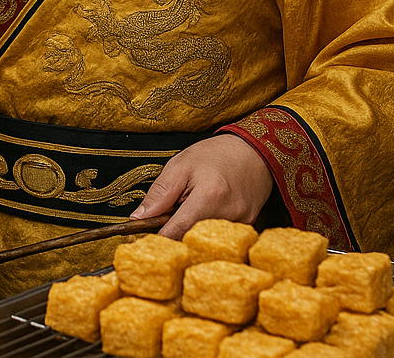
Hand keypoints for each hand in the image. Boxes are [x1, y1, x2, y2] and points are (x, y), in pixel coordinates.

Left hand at [131, 132, 273, 238]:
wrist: (255, 150)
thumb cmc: (216, 154)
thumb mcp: (181, 165)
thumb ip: (159, 193)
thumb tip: (139, 218)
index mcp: (209, 196)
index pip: (177, 231)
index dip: (159, 239)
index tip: (145, 242)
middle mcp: (229, 213)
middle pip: (191, 239)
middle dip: (175, 235)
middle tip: (165, 222)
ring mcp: (242, 222)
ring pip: (206, 240)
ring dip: (192, 231)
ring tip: (190, 209)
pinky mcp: (249, 225)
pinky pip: (221, 237)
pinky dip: (208, 229)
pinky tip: (207, 212)